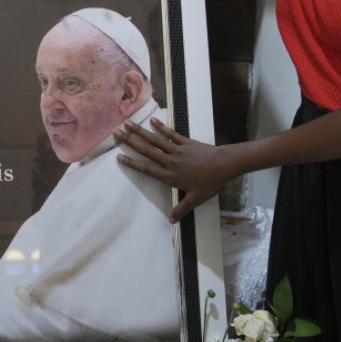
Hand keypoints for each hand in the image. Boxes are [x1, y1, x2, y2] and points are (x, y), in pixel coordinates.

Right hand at [115, 118, 234, 222]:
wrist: (224, 165)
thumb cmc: (210, 182)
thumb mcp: (196, 199)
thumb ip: (182, 209)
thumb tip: (171, 220)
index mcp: (170, 176)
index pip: (146, 169)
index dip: (132, 163)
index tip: (119, 156)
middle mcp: (170, 161)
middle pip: (146, 150)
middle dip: (130, 141)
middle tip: (116, 133)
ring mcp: (177, 150)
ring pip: (155, 139)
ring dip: (140, 131)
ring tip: (128, 123)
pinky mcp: (185, 142)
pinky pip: (171, 134)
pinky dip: (161, 127)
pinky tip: (152, 120)